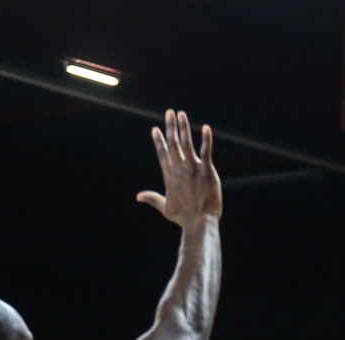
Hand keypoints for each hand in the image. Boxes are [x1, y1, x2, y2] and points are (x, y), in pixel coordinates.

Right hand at [136, 109, 220, 227]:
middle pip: (173, 143)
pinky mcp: (207, 170)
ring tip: (181, 114)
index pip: (163, 154)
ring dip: (184, 127)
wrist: (199, 222)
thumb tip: (138, 196)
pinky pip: (206, 151)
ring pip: (187, 143)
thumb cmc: (183, 217)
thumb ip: (152, 199)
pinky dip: (206, 139)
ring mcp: (193, 168)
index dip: (159, 141)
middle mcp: (179, 168)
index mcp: (169, 176)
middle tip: (169, 112)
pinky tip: (206, 128)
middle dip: (170, 127)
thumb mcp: (164, 207)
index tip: (155, 129)